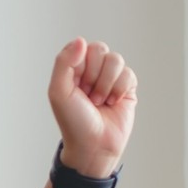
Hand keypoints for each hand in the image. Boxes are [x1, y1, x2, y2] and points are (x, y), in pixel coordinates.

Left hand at [46, 37, 136, 177]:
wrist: (93, 146)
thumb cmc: (73, 122)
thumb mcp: (58, 91)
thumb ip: (64, 62)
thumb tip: (81, 40)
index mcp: (74, 68)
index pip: (82, 47)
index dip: (81, 66)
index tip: (77, 86)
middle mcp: (92, 70)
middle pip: (101, 50)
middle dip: (94, 75)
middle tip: (88, 96)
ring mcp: (110, 78)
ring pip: (116, 60)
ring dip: (106, 84)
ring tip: (100, 102)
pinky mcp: (127, 88)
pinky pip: (128, 74)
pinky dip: (119, 90)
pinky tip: (112, 103)